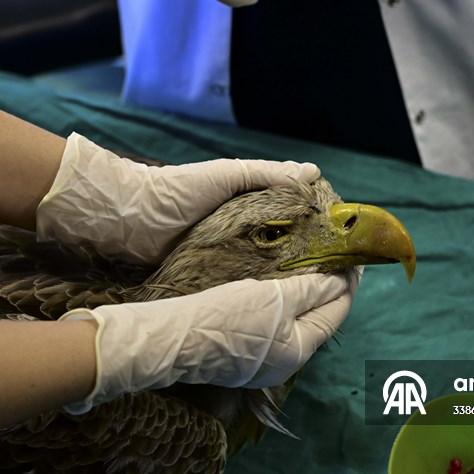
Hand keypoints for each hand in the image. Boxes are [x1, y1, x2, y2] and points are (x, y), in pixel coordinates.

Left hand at [36, 133, 319, 263]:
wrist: (129, 219)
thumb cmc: (178, 190)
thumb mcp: (229, 176)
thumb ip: (270, 174)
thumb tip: (314, 173)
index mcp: (251, 201)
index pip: (295, 212)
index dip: (319, 224)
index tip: (343, 239)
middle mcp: (245, 228)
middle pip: (287, 243)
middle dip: (309, 256)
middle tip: (335, 274)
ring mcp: (229, 253)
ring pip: (269, 265)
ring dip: (288, 275)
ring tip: (315, 290)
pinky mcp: (213, 274)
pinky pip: (244, 281)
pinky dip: (260, 288)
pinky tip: (280, 299)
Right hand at [61, 273, 357, 412]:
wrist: (173, 338)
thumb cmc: (224, 317)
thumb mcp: (273, 298)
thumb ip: (309, 289)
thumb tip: (339, 280)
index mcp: (297, 350)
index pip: (336, 312)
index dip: (347, 283)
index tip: (354, 257)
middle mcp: (285, 362)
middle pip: (318, 319)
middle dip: (327, 288)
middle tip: (334, 256)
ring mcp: (263, 362)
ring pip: (296, 322)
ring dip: (305, 295)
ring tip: (310, 264)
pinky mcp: (243, 356)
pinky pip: (275, 326)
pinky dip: (284, 305)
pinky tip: (279, 285)